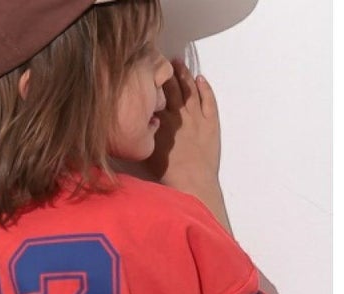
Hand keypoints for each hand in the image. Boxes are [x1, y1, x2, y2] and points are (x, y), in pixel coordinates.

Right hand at [144, 61, 231, 233]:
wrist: (191, 182)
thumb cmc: (166, 173)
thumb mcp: (145, 153)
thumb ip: (140, 135)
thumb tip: (132, 125)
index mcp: (160, 120)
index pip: (154, 94)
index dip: (150, 82)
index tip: (146, 73)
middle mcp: (177, 113)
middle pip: (171, 87)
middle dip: (166, 73)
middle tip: (162, 62)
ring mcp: (196, 116)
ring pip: (189, 89)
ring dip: (184, 75)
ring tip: (179, 64)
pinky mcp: (212, 122)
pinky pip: (209, 99)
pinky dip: (205, 88)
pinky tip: (201, 79)